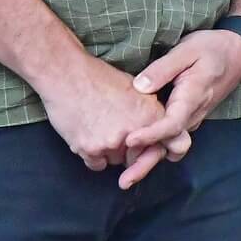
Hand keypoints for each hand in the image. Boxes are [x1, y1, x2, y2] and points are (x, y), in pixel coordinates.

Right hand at [37, 52, 171, 186]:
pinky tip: (88, 134)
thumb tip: (161, 129)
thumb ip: (150, 111)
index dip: (163, 148)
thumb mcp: (136, 88)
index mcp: (151, 114)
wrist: (67, 74)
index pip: (174, 145)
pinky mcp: (90, 149)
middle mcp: (135, 132)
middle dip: (132, 152)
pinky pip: (97, 165)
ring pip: (117, 161)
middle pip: (140, 157)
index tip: (154, 148)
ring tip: (99, 127)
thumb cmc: (99, 77)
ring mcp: (112, 143)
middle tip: (117, 134)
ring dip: (110, 152)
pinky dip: (93, 156)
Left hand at [122, 29, 240, 182]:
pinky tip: (135, 148)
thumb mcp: (187, 50)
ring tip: (125, 171)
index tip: (129, 140)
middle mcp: (193, 114)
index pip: (171, 124)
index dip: (150, 135)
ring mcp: (191, 118)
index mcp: (193, 98)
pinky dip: (154, 147)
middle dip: (146, 164)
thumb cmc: (213, 48)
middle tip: (124, 181)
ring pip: (170, 145)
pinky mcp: (188, 117)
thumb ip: (163, 68)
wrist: (238, 51)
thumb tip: (139, 86)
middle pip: (170, 146)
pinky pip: (171, 138)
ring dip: (149, 159)